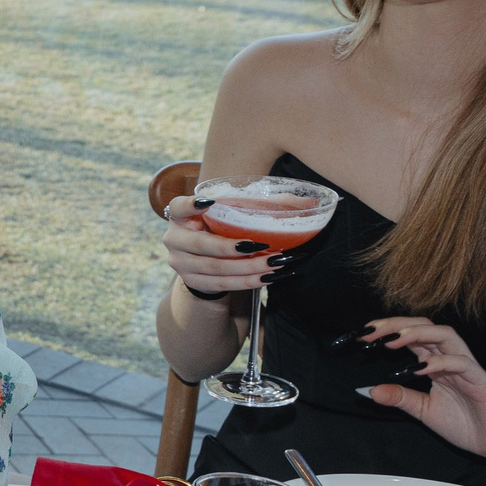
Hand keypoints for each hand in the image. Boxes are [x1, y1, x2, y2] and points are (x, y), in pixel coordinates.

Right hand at [160, 194, 285, 299]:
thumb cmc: (220, 228)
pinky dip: (247, 282)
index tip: (209, 202)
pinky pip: (222, 284)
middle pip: (201, 245)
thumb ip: (259, 204)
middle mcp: (174, 239)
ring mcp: (180, 263)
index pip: (179, 207)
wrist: (202, 259)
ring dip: (248, 268)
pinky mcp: (192, 282)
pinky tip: (267, 278)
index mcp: (180, 216)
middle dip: (233, 247)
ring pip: (216, 268)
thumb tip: (311, 202)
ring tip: (275, 263)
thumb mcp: (230, 214)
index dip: (191, 204)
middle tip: (261, 245)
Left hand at [353, 318, 485, 463]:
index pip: (412, 336)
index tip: (361, 332)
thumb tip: (368, 392)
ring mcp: (468, 368)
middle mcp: (451, 359)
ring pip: (447, 336)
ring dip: (418, 334)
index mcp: (437, 363)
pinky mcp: (483, 382)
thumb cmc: (466, 424)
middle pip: (426, 327)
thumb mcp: (424, 411)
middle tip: (370, 331)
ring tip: (392, 340)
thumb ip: (401, 398)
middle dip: (397, 324)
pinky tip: (420, 368)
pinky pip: (463, 364)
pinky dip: (440, 362)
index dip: (388, 330)